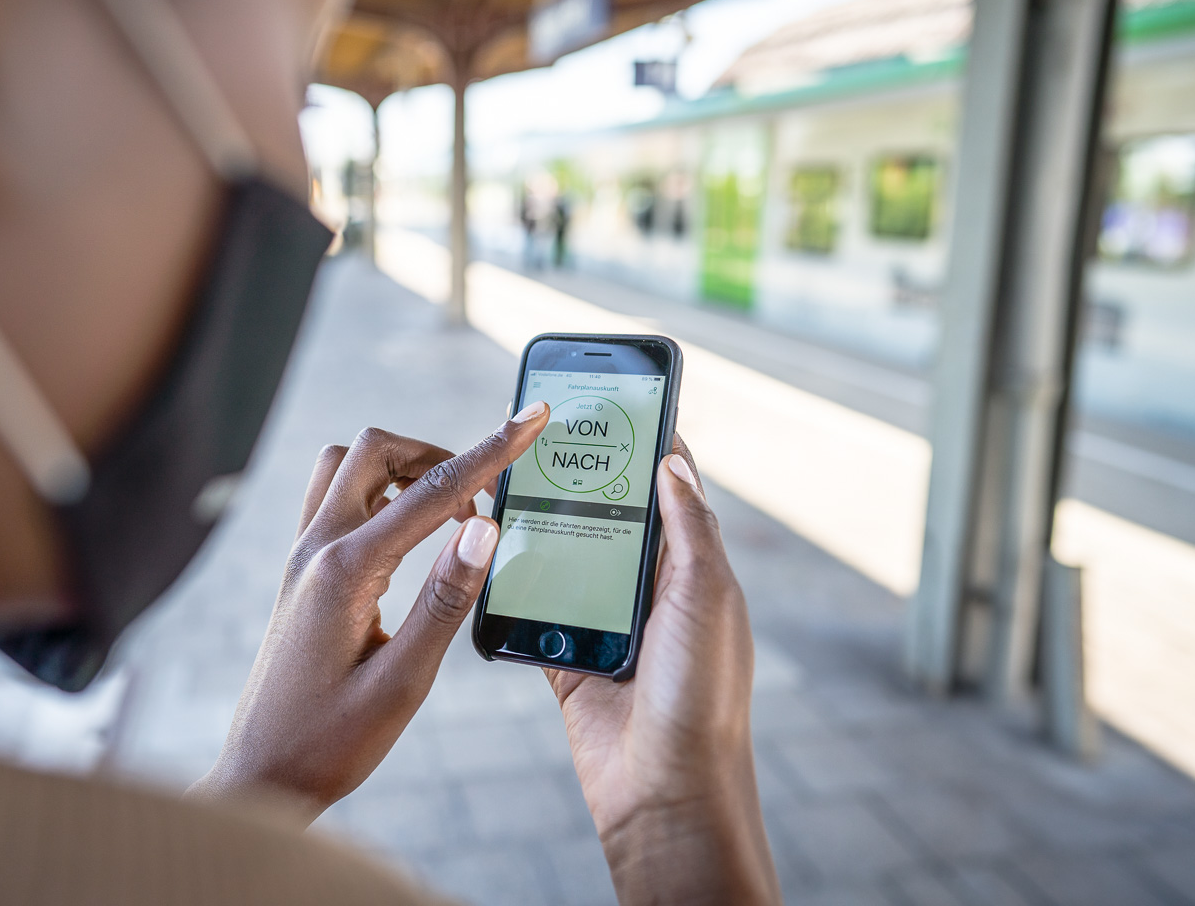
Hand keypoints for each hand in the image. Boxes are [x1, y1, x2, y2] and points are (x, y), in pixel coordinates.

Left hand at [190, 403, 550, 819]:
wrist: (260, 777)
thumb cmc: (329, 744)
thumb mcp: (403, 683)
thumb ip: (445, 601)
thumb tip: (484, 527)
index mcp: (345, 572)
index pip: (431, 492)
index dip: (490, 451)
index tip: (531, 418)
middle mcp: (315, 550)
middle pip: (374, 450)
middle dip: (437, 453)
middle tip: (484, 497)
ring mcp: (301, 559)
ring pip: (347, 467)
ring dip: (401, 469)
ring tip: (448, 513)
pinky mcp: (300, 574)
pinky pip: (336, 500)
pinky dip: (379, 495)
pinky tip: (410, 537)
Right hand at [547, 438, 780, 905]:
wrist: (666, 791)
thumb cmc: (702, 695)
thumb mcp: (707, 597)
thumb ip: (689, 528)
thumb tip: (674, 458)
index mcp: (691, 571)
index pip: (668, 491)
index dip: (643, 446)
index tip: (611, 402)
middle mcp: (649, 592)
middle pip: (608, 518)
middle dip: (580, 479)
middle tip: (542, 434)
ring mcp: (606, 623)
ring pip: (565, 557)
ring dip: (540, 528)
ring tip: (506, 481)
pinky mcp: (568, 657)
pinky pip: (534, 609)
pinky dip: (512, 586)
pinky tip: (486, 552)